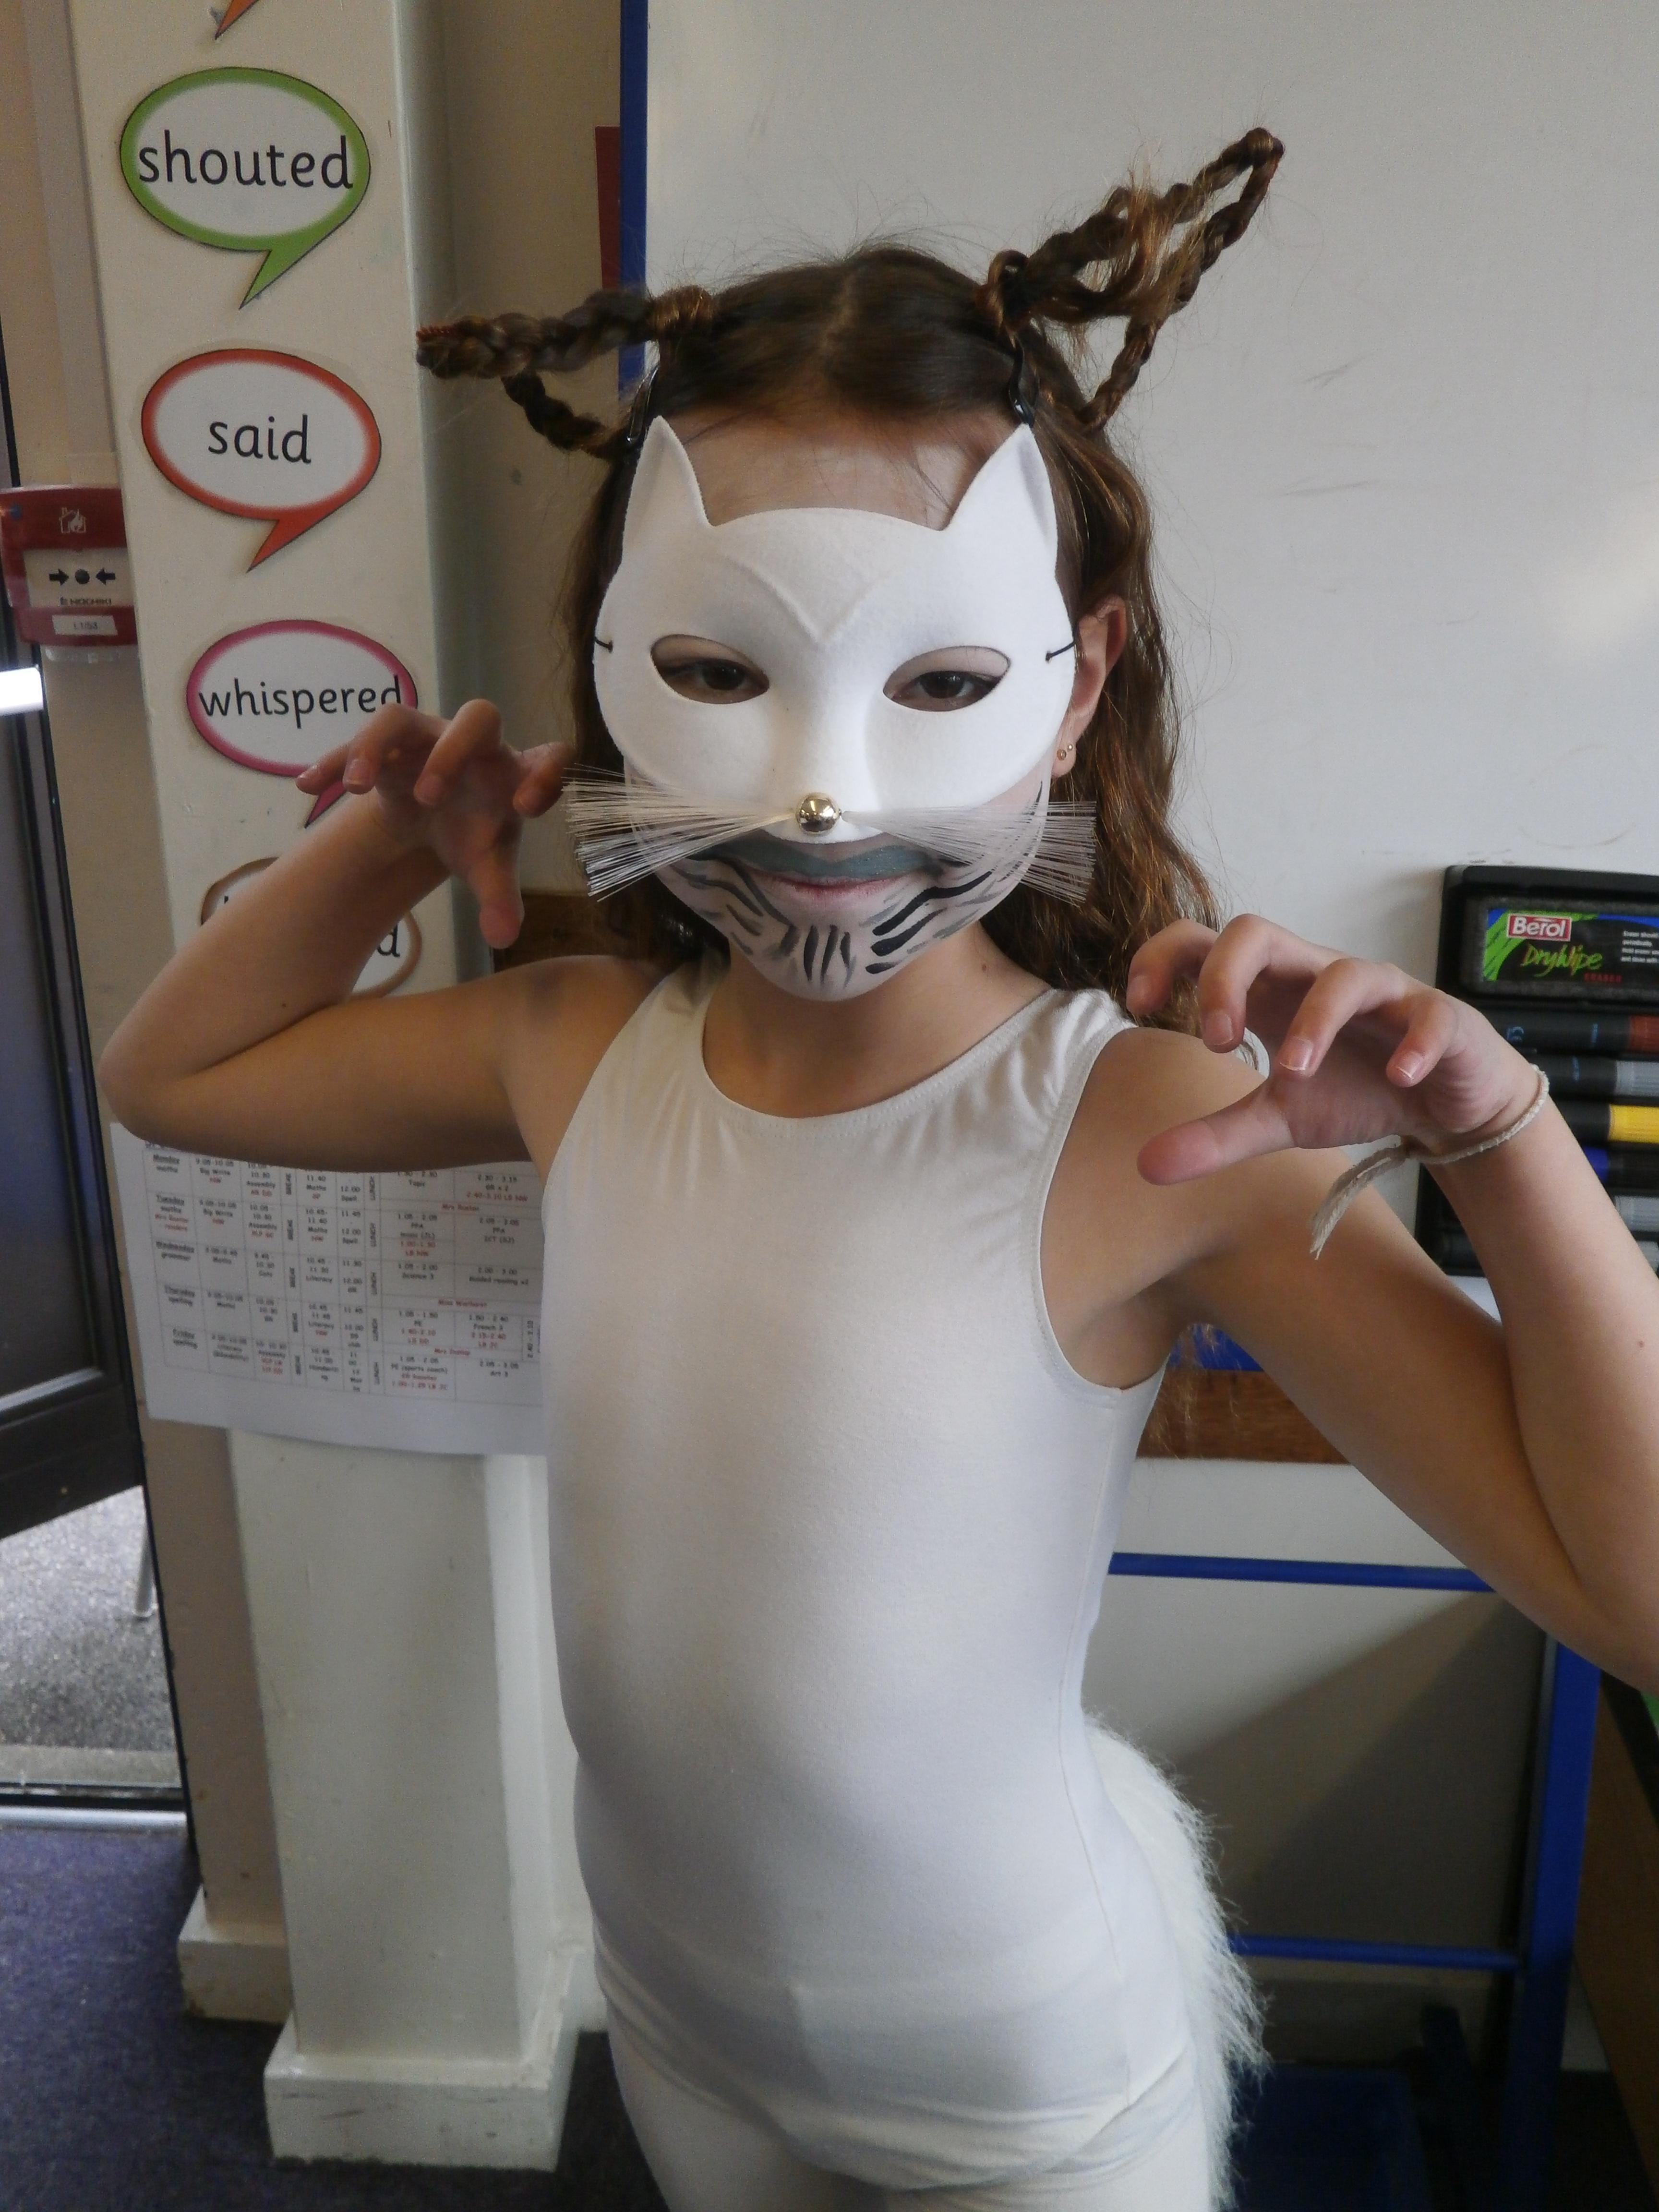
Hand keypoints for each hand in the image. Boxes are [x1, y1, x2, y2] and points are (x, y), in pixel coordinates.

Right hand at [296, 700, 570, 948]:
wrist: (435, 818)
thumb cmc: (472, 835)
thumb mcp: (486, 868)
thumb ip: (499, 899)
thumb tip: (502, 936)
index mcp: (514, 773)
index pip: (549, 756)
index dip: (547, 773)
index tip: (525, 806)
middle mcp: (475, 744)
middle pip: (478, 717)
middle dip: (452, 752)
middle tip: (429, 797)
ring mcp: (427, 736)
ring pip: (401, 717)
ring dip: (376, 745)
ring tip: (356, 785)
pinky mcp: (387, 745)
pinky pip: (354, 740)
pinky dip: (333, 761)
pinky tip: (309, 788)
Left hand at [1126, 916, 1539, 1183]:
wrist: (1443, 1104)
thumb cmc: (1353, 1088)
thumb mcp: (1278, 1118)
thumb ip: (1216, 1135)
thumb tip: (1144, 1167)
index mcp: (1269, 991)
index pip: (1203, 940)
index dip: (1163, 957)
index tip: (1139, 1004)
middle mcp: (1316, 977)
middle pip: (1257, 931)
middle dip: (1225, 977)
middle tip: (1216, 1040)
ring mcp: (1381, 993)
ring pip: (1343, 974)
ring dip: (1313, 1020)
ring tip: (1290, 1071)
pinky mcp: (1439, 1018)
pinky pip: (1427, 1014)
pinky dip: (1412, 1043)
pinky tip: (1398, 1075)